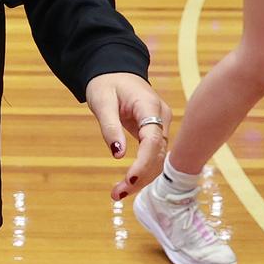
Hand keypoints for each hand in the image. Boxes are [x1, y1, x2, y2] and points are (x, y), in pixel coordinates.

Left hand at [85, 72, 171, 201]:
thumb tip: (117, 154)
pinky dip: (142, 170)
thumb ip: (110, 126)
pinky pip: (152, 155)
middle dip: (140, 177)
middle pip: (157, 154)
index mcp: (149, 105)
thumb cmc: (106, 82)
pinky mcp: (155, 132)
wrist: (114, 70)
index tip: (129, 179)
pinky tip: (128, 183)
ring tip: (117, 193)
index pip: (153, 140)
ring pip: (157, 159)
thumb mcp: (102, 101)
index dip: (143, 163)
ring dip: (141, 178)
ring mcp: (161, 125)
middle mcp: (161, 117)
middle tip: (117, 194)